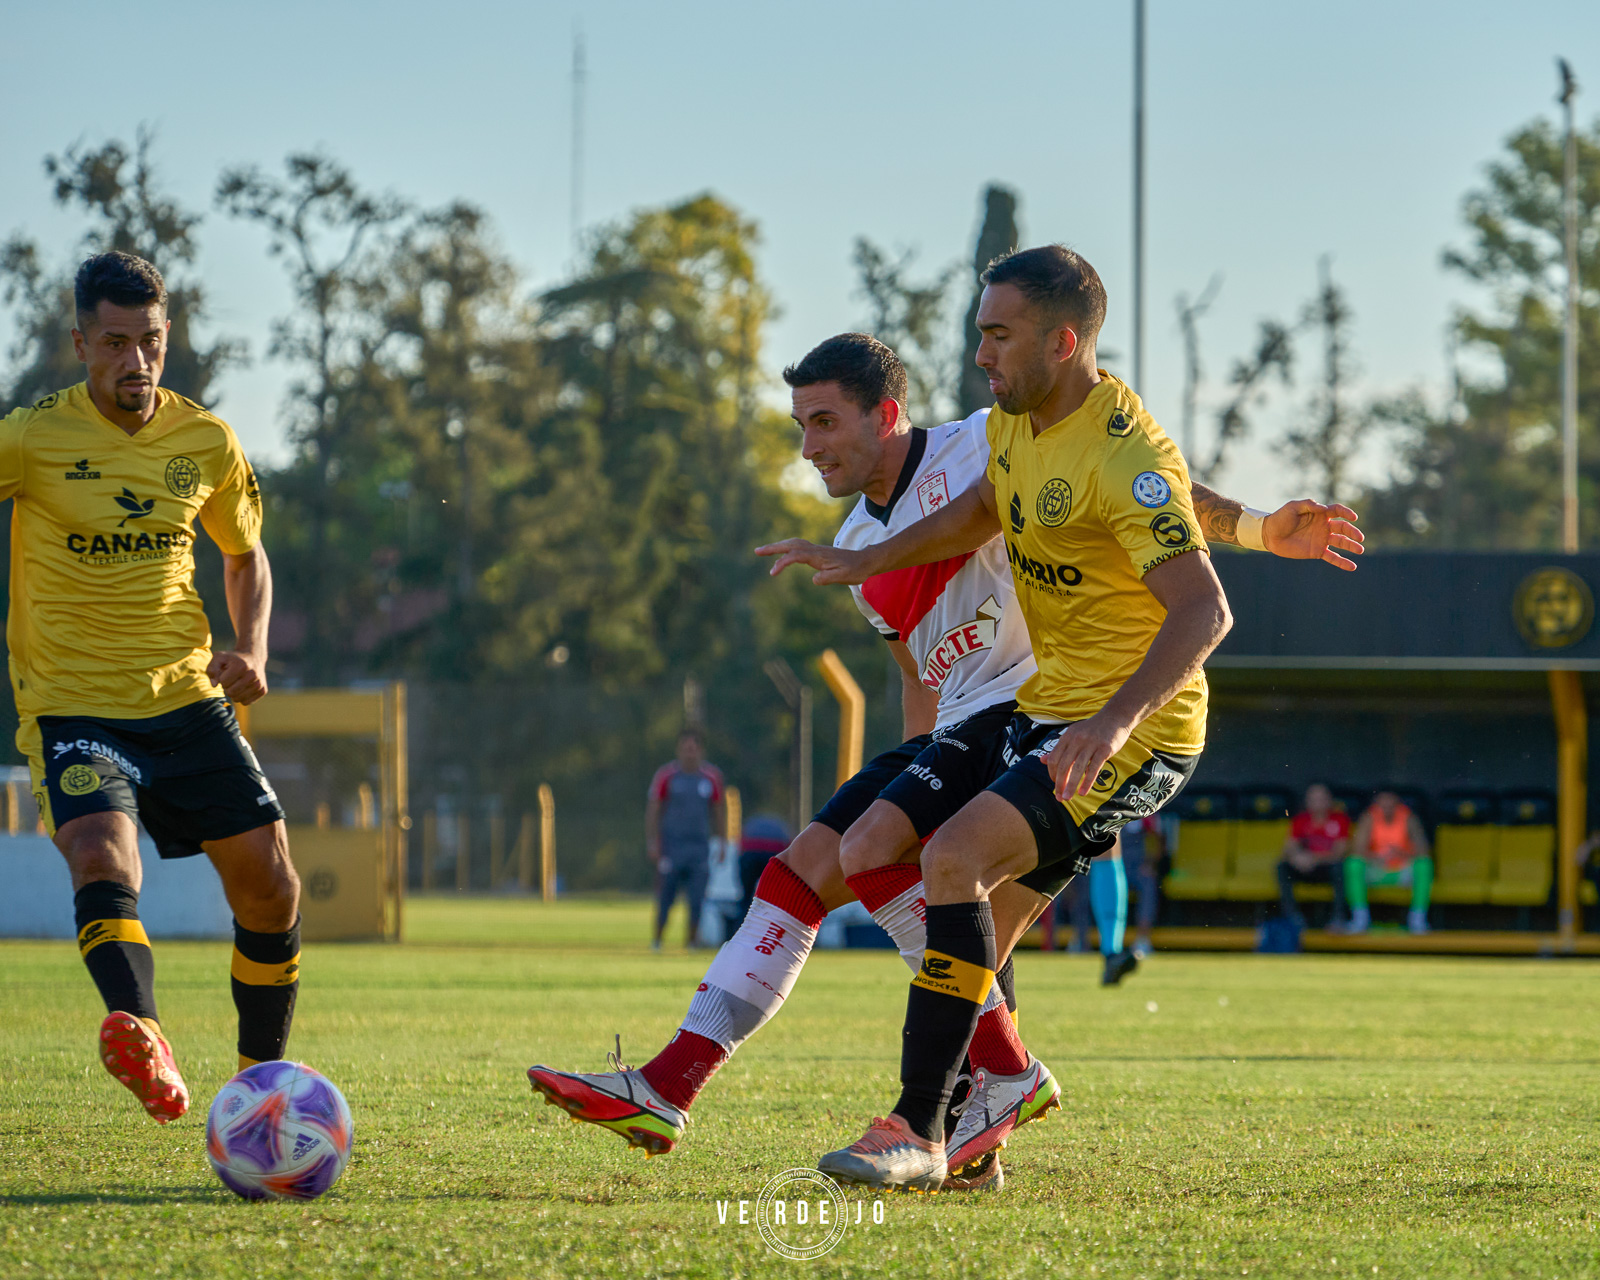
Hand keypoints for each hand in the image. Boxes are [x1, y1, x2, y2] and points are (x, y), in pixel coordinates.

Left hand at [206, 650, 267, 704]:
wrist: (254, 657)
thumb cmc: (233, 659)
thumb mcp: (219, 658)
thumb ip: (211, 669)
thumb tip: (214, 685)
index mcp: (241, 666)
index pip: (224, 682)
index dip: (222, 678)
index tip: (227, 672)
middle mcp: (252, 675)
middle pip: (231, 692)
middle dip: (227, 687)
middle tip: (231, 679)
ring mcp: (259, 684)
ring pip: (238, 699)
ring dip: (234, 693)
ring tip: (237, 683)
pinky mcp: (263, 690)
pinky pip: (246, 702)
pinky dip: (242, 697)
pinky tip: (244, 688)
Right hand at [755, 538, 873, 584]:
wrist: (865, 561)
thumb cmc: (855, 570)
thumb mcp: (844, 577)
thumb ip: (828, 578)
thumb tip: (814, 579)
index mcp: (819, 556)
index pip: (795, 556)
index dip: (782, 563)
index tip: (772, 573)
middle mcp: (815, 550)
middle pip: (790, 545)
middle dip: (773, 548)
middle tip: (756, 551)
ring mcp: (816, 550)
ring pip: (793, 544)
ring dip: (778, 546)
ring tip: (763, 551)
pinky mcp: (817, 552)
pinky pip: (798, 547)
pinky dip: (786, 548)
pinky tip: (782, 554)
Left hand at [1044, 710, 1133, 801]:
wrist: (1115, 717)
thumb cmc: (1092, 729)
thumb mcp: (1072, 735)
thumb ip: (1059, 748)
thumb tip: (1042, 760)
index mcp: (1067, 737)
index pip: (1054, 759)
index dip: (1052, 774)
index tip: (1055, 784)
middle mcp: (1076, 740)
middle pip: (1063, 765)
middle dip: (1060, 783)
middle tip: (1060, 797)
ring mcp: (1091, 744)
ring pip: (1077, 768)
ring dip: (1071, 785)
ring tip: (1068, 797)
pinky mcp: (1104, 749)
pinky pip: (1094, 768)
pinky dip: (1087, 782)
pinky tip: (1083, 792)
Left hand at [1262, 500, 1363, 570]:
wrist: (1269, 535)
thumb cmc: (1280, 518)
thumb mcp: (1293, 507)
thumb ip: (1308, 505)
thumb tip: (1323, 507)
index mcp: (1320, 514)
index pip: (1337, 511)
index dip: (1347, 512)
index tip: (1353, 517)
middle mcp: (1324, 526)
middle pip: (1343, 528)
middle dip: (1353, 532)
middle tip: (1360, 538)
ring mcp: (1322, 539)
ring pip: (1341, 542)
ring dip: (1351, 546)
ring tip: (1360, 550)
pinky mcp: (1317, 551)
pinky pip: (1332, 557)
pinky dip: (1342, 562)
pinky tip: (1353, 567)